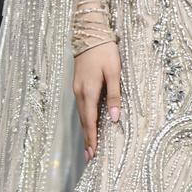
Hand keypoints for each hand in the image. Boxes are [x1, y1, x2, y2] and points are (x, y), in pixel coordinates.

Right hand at [73, 40, 120, 160]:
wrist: (89, 34)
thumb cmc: (105, 52)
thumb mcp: (114, 73)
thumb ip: (114, 95)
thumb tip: (114, 118)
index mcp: (88, 92)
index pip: (90, 121)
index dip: (92, 138)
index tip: (93, 154)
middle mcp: (79, 93)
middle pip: (84, 121)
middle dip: (88, 139)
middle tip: (90, 158)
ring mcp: (77, 89)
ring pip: (82, 115)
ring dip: (86, 131)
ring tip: (90, 146)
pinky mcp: (78, 84)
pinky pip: (81, 106)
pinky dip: (85, 119)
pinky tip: (89, 124)